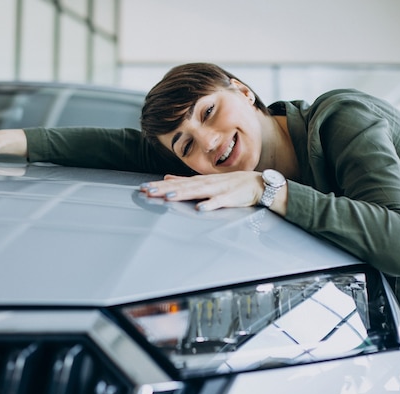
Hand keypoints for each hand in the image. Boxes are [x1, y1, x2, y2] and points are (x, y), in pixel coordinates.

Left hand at [140, 172, 288, 214]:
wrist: (257, 184)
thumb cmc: (230, 184)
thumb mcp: (205, 181)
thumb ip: (186, 181)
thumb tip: (166, 178)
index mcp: (198, 182)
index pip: (175, 184)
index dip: (159, 186)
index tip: (142, 188)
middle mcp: (205, 184)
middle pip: (182, 187)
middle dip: (164, 189)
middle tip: (147, 191)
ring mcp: (218, 190)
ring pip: (197, 192)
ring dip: (182, 194)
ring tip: (167, 197)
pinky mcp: (230, 198)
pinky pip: (219, 203)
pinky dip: (210, 205)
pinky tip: (200, 209)